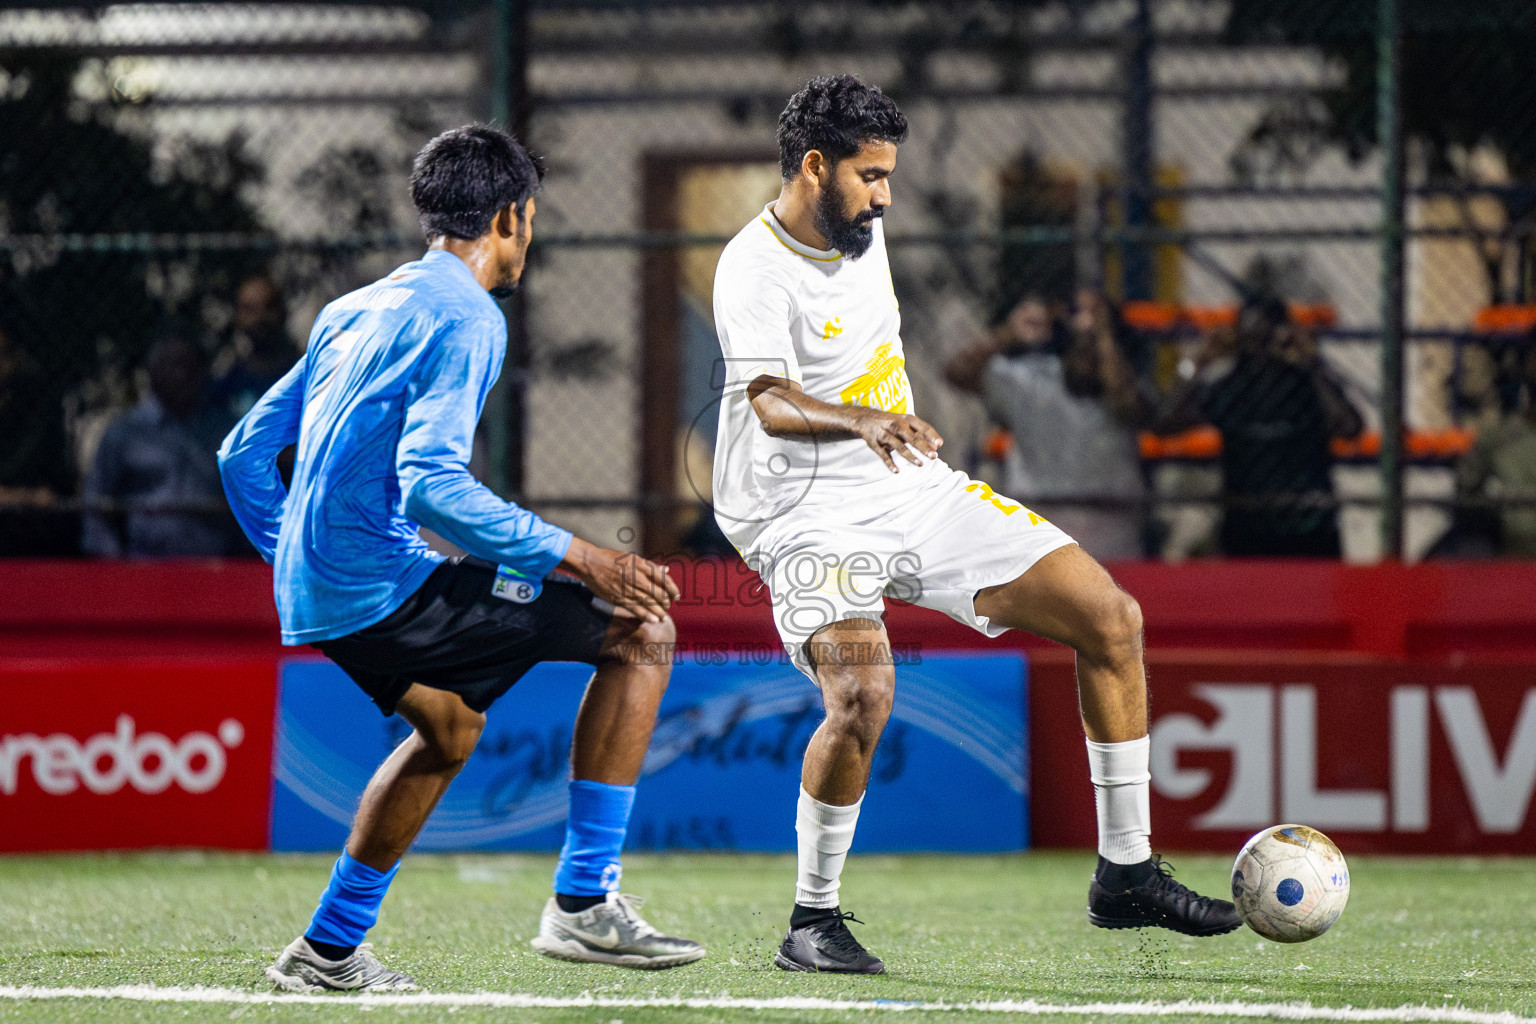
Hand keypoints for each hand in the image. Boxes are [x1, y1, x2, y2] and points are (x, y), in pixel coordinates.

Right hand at [560, 538, 679, 622]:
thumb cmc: (611, 559)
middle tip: (668, 606)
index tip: (677, 595)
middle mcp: (634, 575)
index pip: (662, 577)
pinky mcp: (617, 597)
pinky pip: (634, 608)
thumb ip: (650, 566)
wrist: (590, 562)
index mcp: (640, 564)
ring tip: (664, 617)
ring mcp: (625, 587)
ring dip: (658, 611)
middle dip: (665, 601)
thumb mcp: (632, 558)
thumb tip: (666, 570)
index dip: (672, 588)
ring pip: (647, 601)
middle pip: (656, 591)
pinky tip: (654, 620)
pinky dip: (645, 615)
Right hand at [852, 408, 942, 472]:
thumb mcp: (905, 423)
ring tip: (920, 464)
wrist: (864, 418)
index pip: (922, 427)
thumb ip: (920, 433)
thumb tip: (937, 446)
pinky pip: (883, 454)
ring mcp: (884, 434)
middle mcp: (896, 425)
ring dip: (910, 456)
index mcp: (906, 419)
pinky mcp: (874, 443)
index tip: (939, 444)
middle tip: (934, 456)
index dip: (931, 435)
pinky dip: (890, 463)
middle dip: (923, 447)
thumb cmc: (890, 422)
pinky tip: (896, 471)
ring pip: (899, 446)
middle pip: (912, 437)